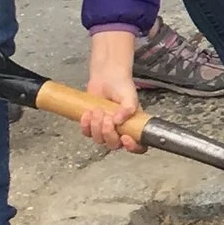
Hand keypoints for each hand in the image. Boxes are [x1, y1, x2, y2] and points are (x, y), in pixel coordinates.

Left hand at [81, 36, 145, 152]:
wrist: (106, 77)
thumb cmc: (121, 86)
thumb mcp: (130, 96)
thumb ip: (129, 108)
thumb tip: (119, 120)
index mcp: (134, 126)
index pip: (138, 146)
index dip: (132, 147)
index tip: (125, 137)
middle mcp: (121, 131)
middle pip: (114, 145)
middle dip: (108, 133)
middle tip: (107, 117)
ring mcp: (106, 129)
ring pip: (99, 140)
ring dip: (96, 126)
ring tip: (98, 110)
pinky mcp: (92, 126)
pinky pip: (86, 133)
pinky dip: (85, 125)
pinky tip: (87, 113)